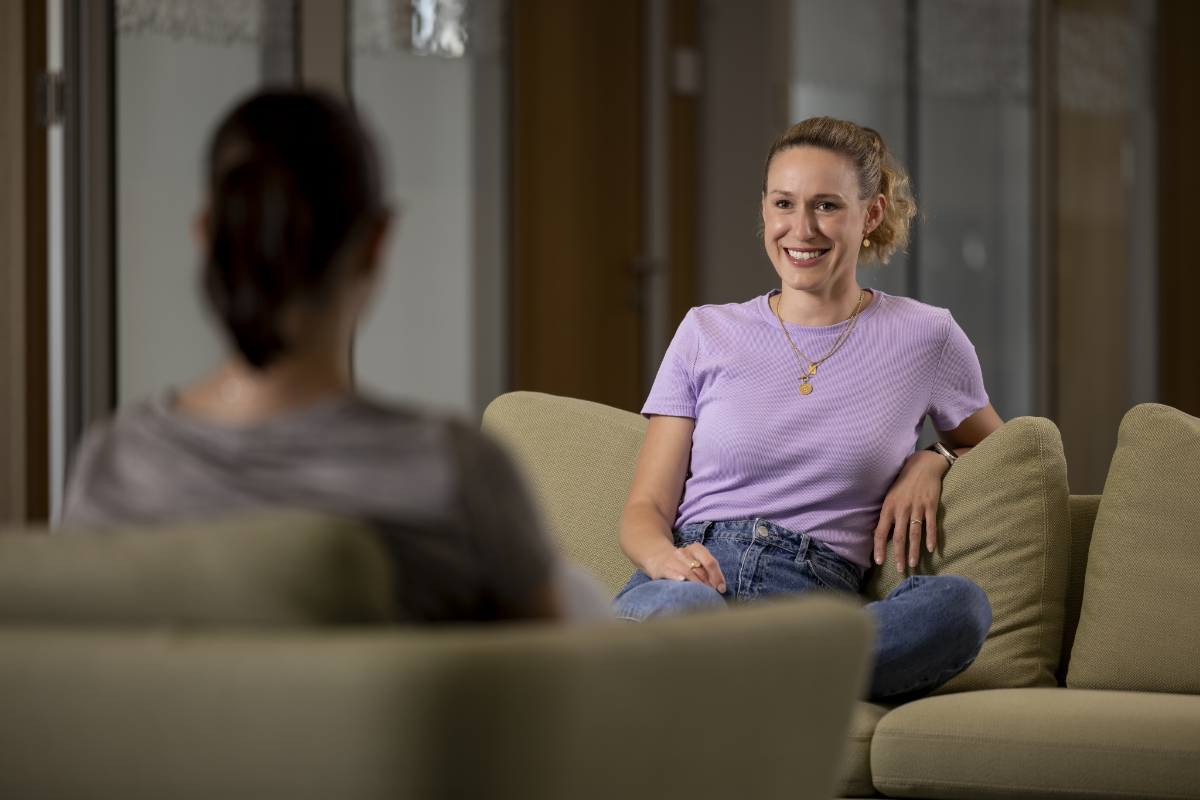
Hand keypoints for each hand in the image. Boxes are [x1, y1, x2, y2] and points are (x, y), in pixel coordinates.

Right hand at [642, 542, 726, 593]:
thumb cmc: (685, 565)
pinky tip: (682, 581)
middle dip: (707, 584)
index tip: (721, 589)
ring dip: (696, 585)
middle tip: (710, 593)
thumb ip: (709, 572)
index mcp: (697, 548)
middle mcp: (684, 552)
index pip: (710, 562)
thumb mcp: (698, 563)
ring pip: (687, 572)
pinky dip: (677, 577)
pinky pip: (670, 573)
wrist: (661, 560)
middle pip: (699, 570)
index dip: (717, 577)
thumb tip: (720, 587)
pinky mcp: (663, 567)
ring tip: (700, 593)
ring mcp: (672, 559)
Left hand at [874, 450, 948, 571]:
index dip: (879, 548)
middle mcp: (901, 508)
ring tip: (913, 564)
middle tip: (899, 569)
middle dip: (898, 554)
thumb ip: (885, 515)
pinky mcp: (930, 505)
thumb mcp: (889, 497)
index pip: (880, 531)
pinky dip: (931, 537)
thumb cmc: (903, 483)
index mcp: (888, 507)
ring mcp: (917, 507)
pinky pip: (930, 524)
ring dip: (914, 551)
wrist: (922, 466)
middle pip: (898, 536)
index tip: (879, 562)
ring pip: (914, 533)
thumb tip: (877, 534)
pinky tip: (930, 549)